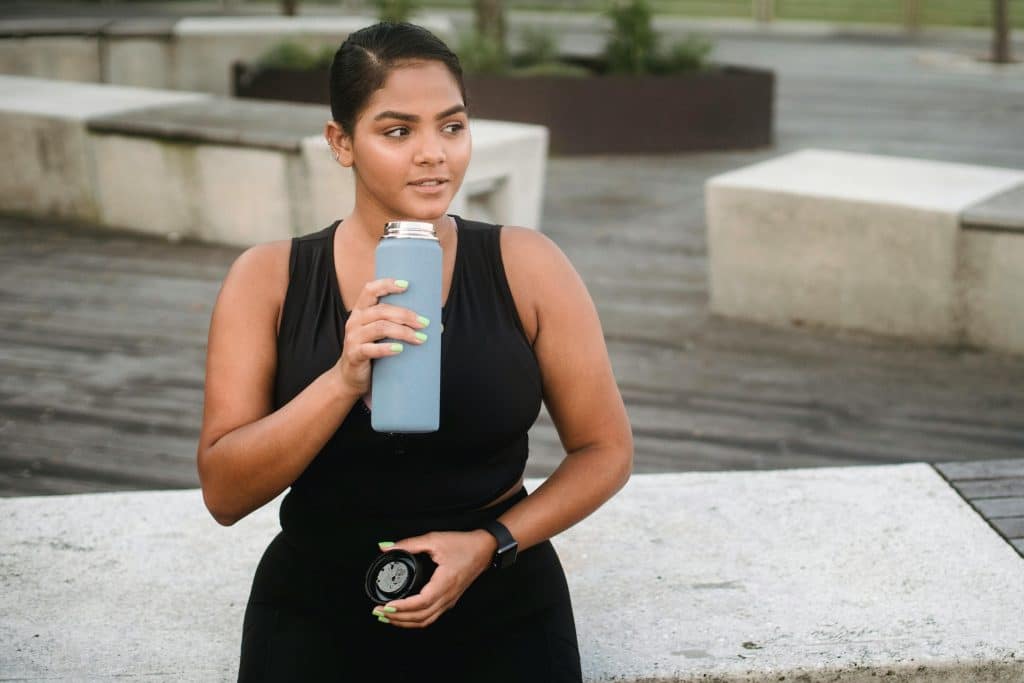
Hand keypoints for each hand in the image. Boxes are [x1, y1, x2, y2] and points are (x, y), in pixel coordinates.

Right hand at [334, 278, 428, 396]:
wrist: (352, 377)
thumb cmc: (373, 351)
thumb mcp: (383, 334)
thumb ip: (401, 325)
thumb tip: (437, 326)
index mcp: (361, 310)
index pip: (370, 290)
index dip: (387, 284)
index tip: (407, 285)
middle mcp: (355, 320)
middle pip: (381, 311)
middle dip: (406, 315)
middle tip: (425, 323)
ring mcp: (353, 337)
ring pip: (380, 328)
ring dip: (403, 331)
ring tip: (420, 338)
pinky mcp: (354, 354)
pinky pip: (370, 349)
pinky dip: (386, 348)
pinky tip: (400, 349)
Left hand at [371, 530, 496, 628]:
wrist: (485, 549)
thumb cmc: (463, 545)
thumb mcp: (434, 539)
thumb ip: (409, 544)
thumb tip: (386, 547)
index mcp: (444, 583)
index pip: (420, 603)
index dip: (401, 607)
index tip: (386, 605)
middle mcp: (447, 596)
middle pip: (420, 617)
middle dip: (397, 618)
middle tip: (378, 612)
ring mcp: (449, 601)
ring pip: (425, 621)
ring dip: (405, 622)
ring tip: (387, 617)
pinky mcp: (449, 600)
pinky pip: (431, 617)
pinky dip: (415, 620)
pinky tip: (404, 616)